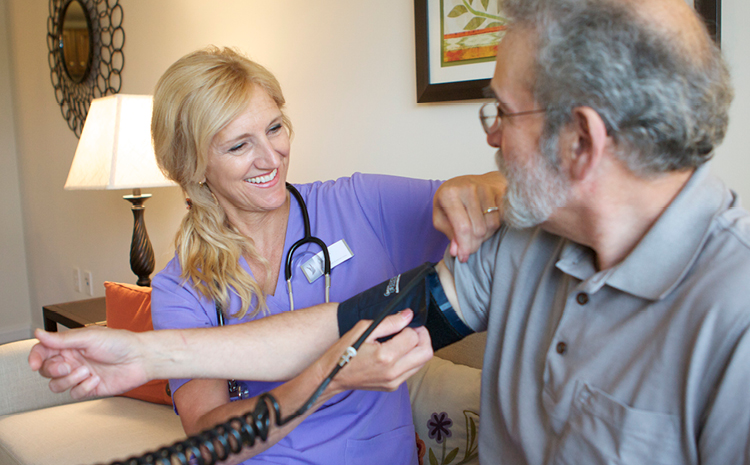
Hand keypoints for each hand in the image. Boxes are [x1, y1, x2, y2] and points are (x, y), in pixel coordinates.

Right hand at [28, 327, 149, 398]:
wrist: (141, 359)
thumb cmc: (121, 343)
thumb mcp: (89, 337)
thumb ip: (62, 339)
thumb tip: (38, 333)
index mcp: (71, 345)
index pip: (43, 351)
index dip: (34, 357)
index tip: (34, 364)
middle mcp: (73, 359)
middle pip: (46, 370)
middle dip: (53, 370)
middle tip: (69, 366)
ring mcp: (80, 375)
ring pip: (56, 385)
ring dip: (68, 380)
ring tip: (87, 371)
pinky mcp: (89, 388)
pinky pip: (74, 394)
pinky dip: (83, 388)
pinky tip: (96, 380)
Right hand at [327, 309, 432, 392]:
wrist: (332, 377)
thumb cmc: (344, 352)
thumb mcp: (363, 329)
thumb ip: (389, 322)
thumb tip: (407, 315)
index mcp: (385, 356)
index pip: (414, 337)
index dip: (410, 326)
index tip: (402, 323)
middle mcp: (393, 372)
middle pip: (426, 352)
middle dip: (422, 337)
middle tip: (411, 329)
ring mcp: (394, 381)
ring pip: (422, 362)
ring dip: (418, 348)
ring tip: (404, 340)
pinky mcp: (393, 386)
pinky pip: (413, 370)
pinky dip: (411, 358)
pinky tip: (398, 352)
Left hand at [433, 171, 505, 261]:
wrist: (469, 181)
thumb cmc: (451, 201)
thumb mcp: (441, 216)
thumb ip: (449, 234)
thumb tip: (457, 251)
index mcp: (449, 194)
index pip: (462, 228)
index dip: (464, 247)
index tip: (463, 258)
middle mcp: (468, 188)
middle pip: (478, 229)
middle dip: (474, 243)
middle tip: (469, 246)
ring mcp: (486, 188)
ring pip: (492, 225)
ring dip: (485, 236)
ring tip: (476, 233)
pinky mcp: (500, 190)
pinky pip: (502, 218)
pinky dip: (495, 227)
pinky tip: (486, 225)